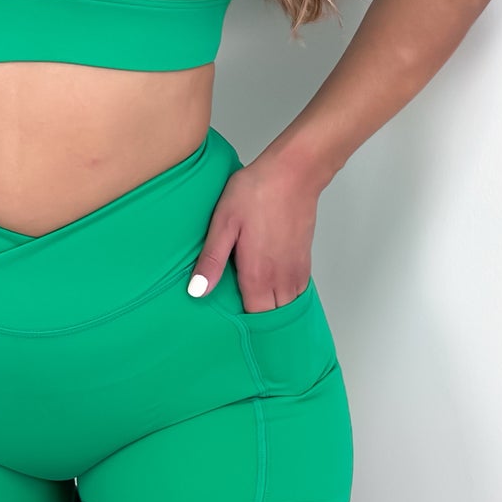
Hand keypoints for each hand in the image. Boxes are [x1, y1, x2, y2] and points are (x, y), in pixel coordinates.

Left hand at [186, 148, 321, 313]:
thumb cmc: (256, 193)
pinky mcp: (304, 262)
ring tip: (252, 308)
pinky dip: (284, 298)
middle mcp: (281, 279)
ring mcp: (296, 271)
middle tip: (238, 321)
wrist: (293, 173)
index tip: (227, 328)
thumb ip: (211, 260)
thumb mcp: (223, 223)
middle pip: (272, 319)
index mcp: (258, 275)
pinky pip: (296, 293)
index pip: (254, 320)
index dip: (241, 328)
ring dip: (272, 312)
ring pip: (287, 308)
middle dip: (258, 325)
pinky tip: (268, 289)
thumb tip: (197, 291)